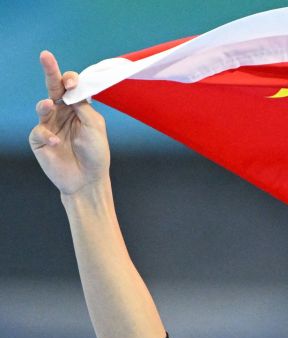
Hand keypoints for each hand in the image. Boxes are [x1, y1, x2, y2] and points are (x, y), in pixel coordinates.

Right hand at [29, 50, 109, 195]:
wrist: (88, 180)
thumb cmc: (96, 154)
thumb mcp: (95, 127)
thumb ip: (83, 107)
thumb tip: (70, 90)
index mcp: (77, 108)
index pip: (71, 87)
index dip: (70, 80)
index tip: (72, 81)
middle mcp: (62, 113)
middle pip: (53, 89)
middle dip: (50, 71)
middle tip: (46, 55)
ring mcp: (49, 125)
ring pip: (42, 107)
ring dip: (45, 105)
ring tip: (48, 105)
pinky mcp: (39, 140)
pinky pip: (39, 131)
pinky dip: (46, 135)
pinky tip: (55, 142)